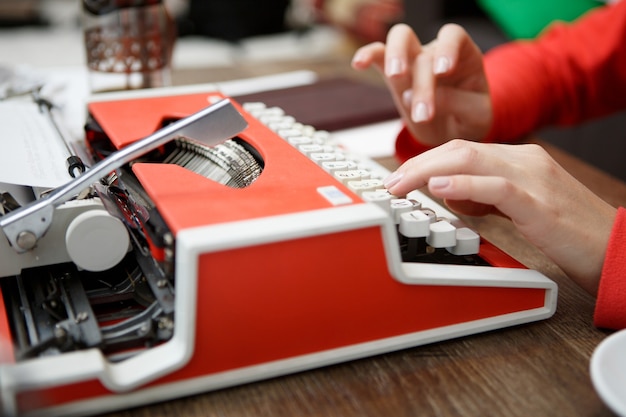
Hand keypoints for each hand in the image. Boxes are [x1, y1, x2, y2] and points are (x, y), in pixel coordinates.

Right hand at [351, 23, 492, 145]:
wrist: (452, 129)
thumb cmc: (468, 117)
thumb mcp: (476, 116)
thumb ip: (460, 104)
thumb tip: (433, 98)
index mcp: (463, 56)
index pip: (453, 36)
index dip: (447, 49)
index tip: (444, 71)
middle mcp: (436, 53)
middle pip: (424, 50)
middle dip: (421, 79)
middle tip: (420, 108)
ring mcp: (413, 61)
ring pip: (399, 40)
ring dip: (395, 56)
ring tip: (394, 77)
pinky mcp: (394, 74)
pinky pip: (378, 55)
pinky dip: (367, 55)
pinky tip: (358, 64)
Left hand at [383, 139, 616, 295]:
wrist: (616, 248)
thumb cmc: (568, 230)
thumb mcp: (519, 206)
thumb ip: (485, 195)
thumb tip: (448, 194)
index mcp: (519, 159)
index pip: (461, 150)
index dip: (424, 161)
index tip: (399, 178)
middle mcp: (525, 160)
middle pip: (458, 150)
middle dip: (417, 164)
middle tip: (392, 184)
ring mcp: (534, 178)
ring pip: (470, 160)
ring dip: (427, 172)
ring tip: (402, 186)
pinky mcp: (540, 203)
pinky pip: (496, 186)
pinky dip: (463, 186)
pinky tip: (439, 190)